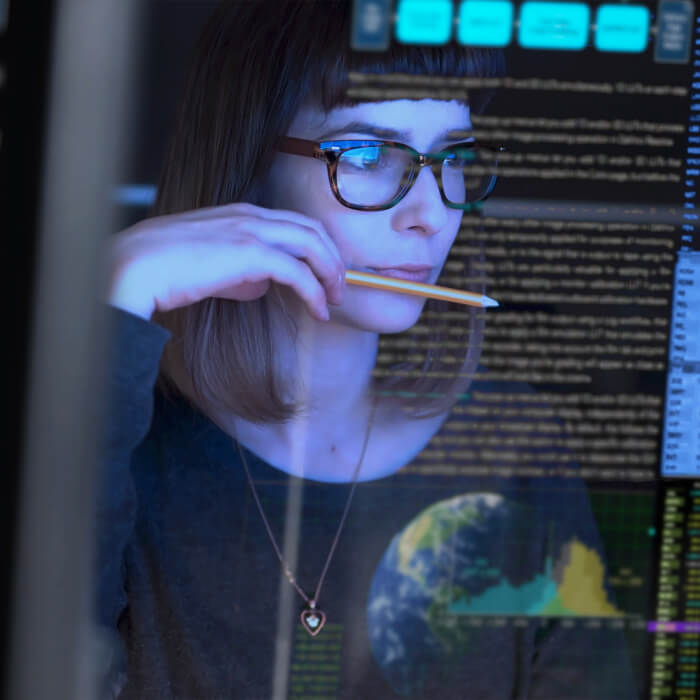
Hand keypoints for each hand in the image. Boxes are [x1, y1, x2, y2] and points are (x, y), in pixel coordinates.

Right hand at [103, 202, 345, 321]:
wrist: (137, 266)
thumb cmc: (165, 268)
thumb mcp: (210, 265)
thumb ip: (240, 271)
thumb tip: (261, 285)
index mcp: (242, 213)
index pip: (295, 224)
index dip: (318, 248)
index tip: (326, 274)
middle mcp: (251, 215)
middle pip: (313, 230)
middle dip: (333, 260)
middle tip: (339, 289)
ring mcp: (252, 230)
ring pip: (313, 245)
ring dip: (331, 274)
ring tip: (335, 301)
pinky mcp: (251, 253)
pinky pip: (298, 272)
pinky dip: (315, 292)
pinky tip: (319, 311)